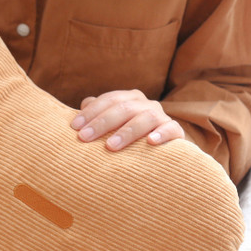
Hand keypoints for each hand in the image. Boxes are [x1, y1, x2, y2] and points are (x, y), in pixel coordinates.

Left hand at [70, 90, 184, 150]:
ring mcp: (161, 116)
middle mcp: (146, 104)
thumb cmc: (128, 138)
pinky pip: (171, 129)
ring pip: (145, 118)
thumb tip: (84, 104)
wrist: (162, 151)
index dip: (91, 112)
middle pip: (124, 107)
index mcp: (129, 99)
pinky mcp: (176, 131)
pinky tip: (151, 142)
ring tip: (110, 146)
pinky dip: (162, 133)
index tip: (75, 127)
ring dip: (126, 132)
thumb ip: (98, 114)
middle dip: (102, 122)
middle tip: (85, 137)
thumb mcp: (112, 126)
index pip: (109, 100)